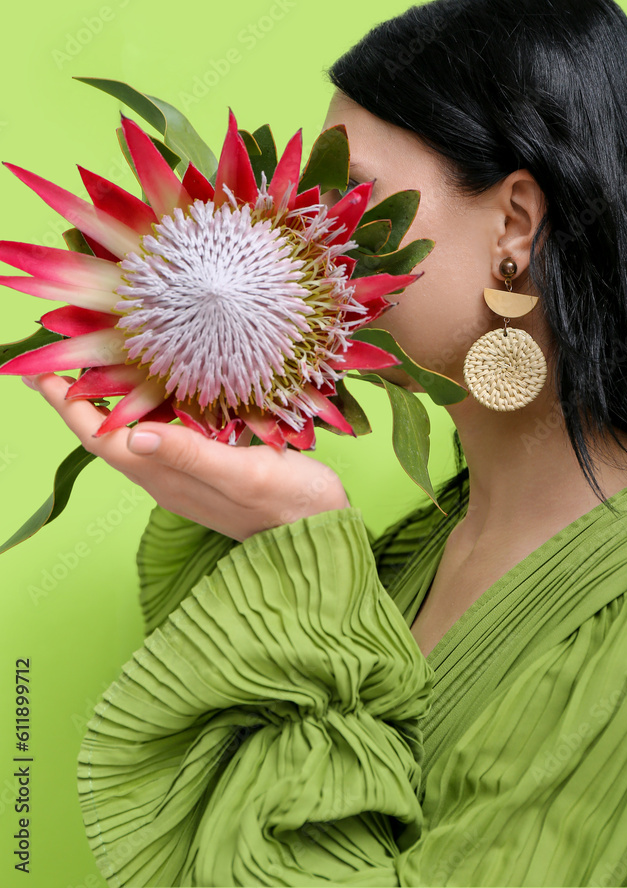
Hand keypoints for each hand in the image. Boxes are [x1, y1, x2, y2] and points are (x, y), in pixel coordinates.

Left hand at [23, 373, 350, 541]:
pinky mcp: (207, 465)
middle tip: (59, 356)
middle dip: (79, 397)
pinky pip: (162, 431)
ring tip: (97, 363)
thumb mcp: (243, 475)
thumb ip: (191, 456)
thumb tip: (133, 436)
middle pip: (107, 432)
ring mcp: (185, 471)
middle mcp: (166, 473)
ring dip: (110, 400)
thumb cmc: (289, 506)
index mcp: (166, 474)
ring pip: (132, 431)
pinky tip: (157, 386)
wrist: (322, 532)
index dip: (68, 405)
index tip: (42, 372)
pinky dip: (148, 406)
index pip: (99, 437)